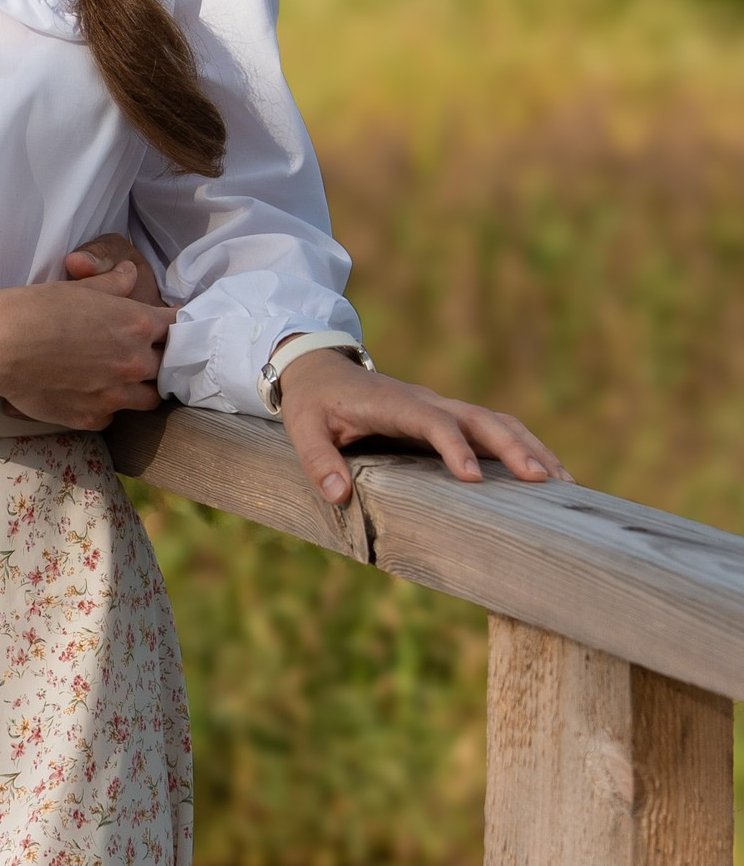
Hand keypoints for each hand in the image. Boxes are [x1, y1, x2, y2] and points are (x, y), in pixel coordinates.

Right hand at [0, 248, 176, 426]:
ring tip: (121, 380)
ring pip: (149, 399)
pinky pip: (112, 416)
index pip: (178, 327)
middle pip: (167, 367)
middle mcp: (134, 362)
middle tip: (139, 354)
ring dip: (140, 388)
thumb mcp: (80, 288)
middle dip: (157, 359)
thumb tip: (130, 272)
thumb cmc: (38, 308)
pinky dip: (106, 406)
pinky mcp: (93, 417)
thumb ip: (114, 283)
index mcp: (138, 323)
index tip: (170, 329)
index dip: (175, 327)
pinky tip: (89, 394)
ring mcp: (115, 394)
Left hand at [274, 352, 567, 510]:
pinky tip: (547, 474)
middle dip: (513, 448)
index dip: (454, 447)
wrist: (321, 370)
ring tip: (562, 482)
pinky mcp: (449, 418)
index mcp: (393, 404)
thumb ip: (317, 460)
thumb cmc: (312, 403)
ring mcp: (442, 408)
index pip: (432, 422)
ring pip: (496, 422)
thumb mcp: (302, 429)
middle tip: (542, 481)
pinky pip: (493, 429)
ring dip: (530, 447)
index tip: (470, 478)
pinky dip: (523, 446)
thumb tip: (337, 495)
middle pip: (480, 419)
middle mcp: (426, 402)